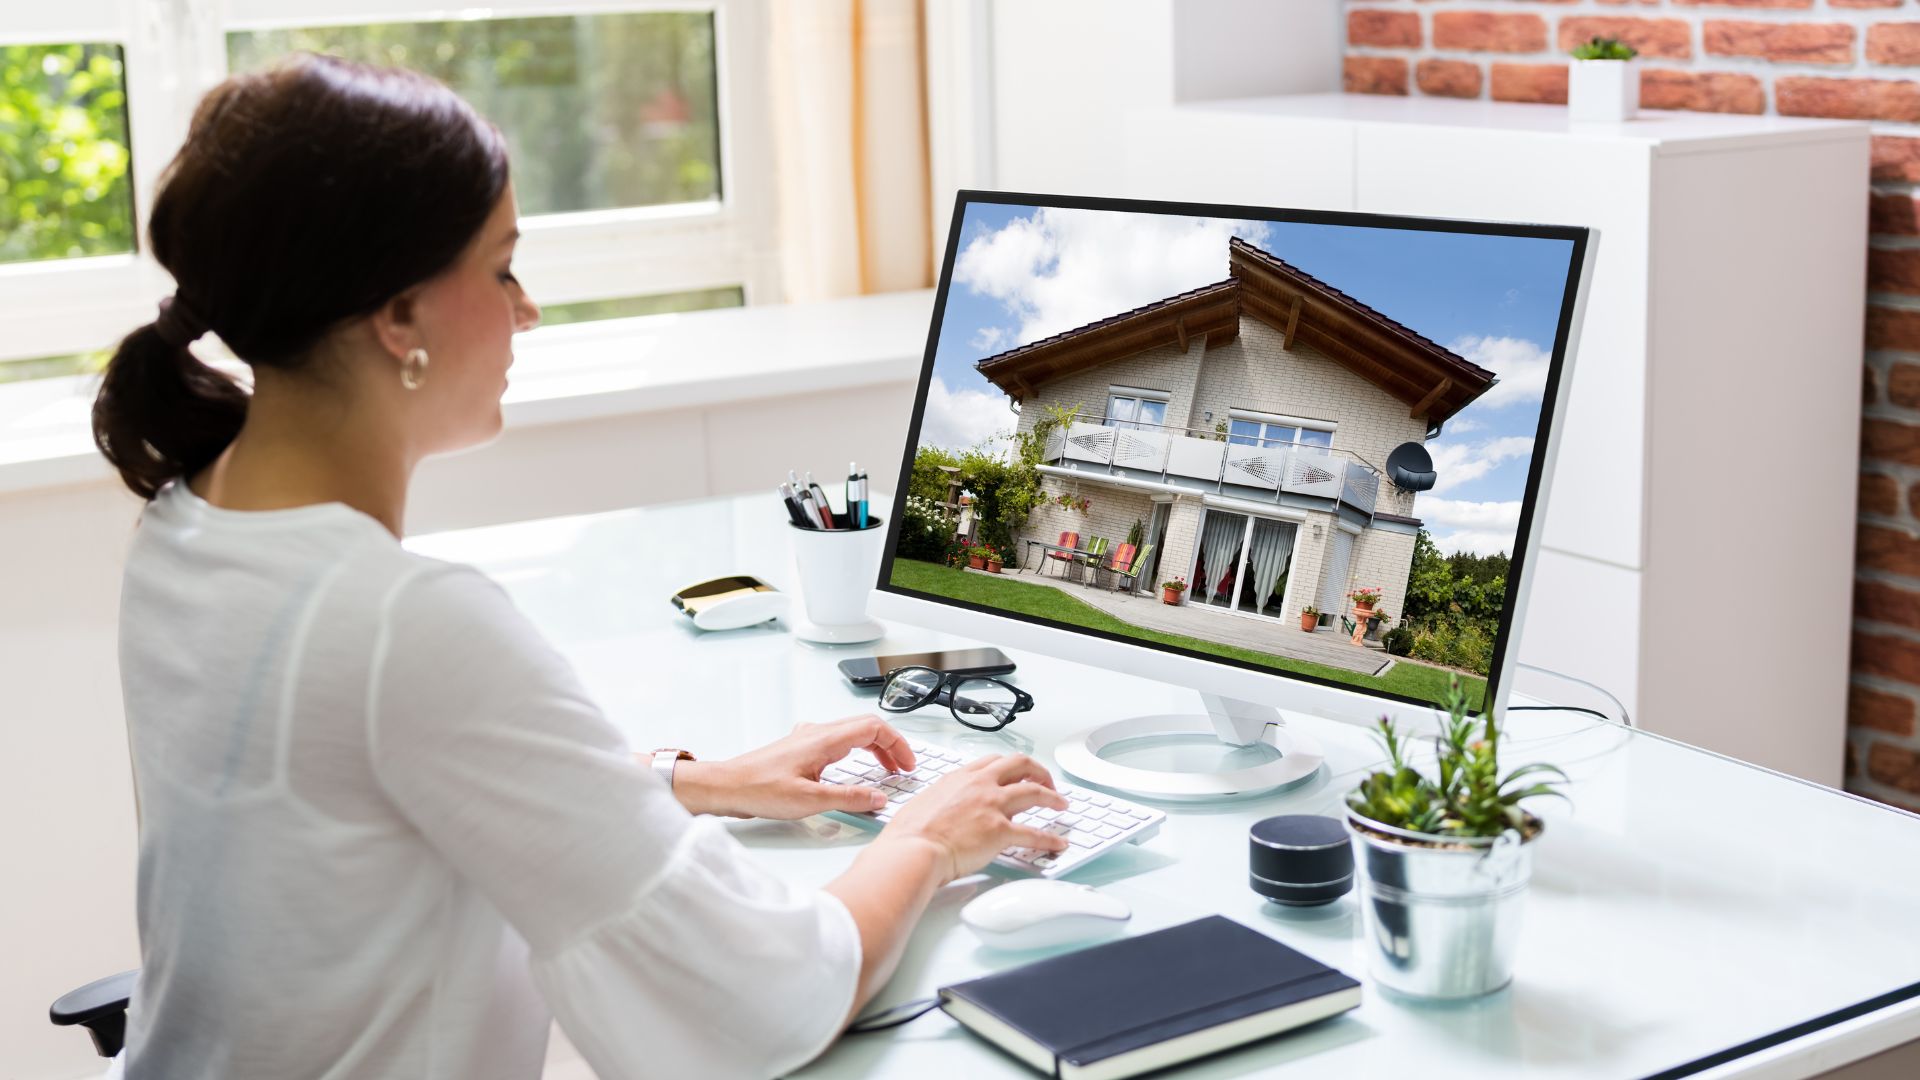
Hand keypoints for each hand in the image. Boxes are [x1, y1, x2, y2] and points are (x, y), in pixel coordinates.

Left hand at [670, 715, 916, 819]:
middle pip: (866, 728)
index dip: (898, 745)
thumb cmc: (759, 789)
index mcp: (824, 739)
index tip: (908, 765)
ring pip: (852, 734)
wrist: (727, 787)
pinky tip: (853, 772)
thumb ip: (849, 798)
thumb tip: (878, 799)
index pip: (874, 728)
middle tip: (902, 769)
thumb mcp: (810, 800)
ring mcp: (808, 739)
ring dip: (873, 750)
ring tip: (885, 770)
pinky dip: (855, 753)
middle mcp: (817, 733)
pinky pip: (837, 743)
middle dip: (890, 747)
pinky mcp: (800, 749)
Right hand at [877, 754, 1068, 884]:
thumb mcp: (925, 802)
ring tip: (1062, 804)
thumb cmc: (911, 834)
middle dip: (1039, 771)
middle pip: (1021, 765)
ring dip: (1053, 797)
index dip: (1012, 766)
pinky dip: (1049, 839)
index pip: (994, 761)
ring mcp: (992, 806)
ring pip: (1035, 792)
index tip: (1018, 772)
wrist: (914, 849)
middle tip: (1047, 782)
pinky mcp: (1000, 831)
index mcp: (961, 777)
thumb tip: (944, 808)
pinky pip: (1034, 834)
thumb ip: (942, 800)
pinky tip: (1058, 843)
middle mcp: (980, 785)